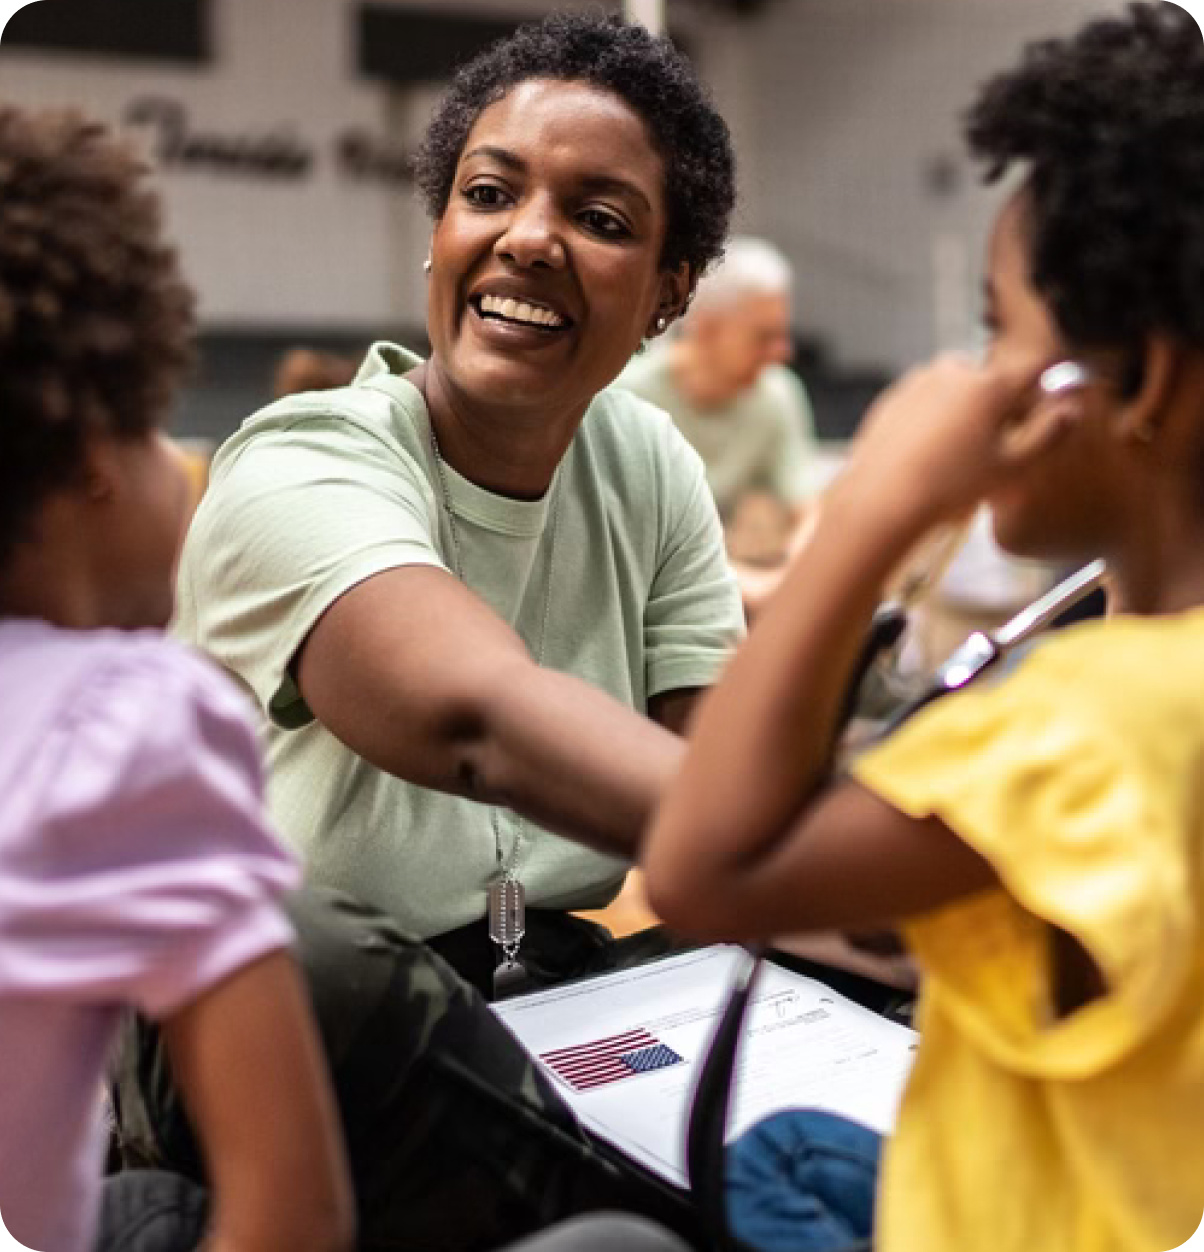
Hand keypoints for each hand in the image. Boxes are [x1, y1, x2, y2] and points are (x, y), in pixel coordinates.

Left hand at [837, 353, 1066, 530]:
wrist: (881, 501)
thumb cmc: (950, 488)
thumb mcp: (1010, 469)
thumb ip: (1047, 435)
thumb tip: (1071, 409)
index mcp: (990, 385)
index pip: (1032, 370)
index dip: (1043, 388)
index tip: (1042, 408)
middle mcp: (953, 372)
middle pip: (990, 380)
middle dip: (996, 404)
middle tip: (991, 445)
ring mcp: (917, 382)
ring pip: (954, 389)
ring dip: (961, 409)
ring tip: (954, 454)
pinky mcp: (890, 398)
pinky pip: (922, 402)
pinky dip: (929, 419)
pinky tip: (925, 453)